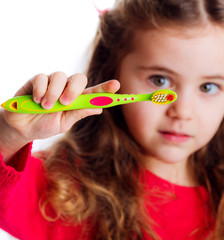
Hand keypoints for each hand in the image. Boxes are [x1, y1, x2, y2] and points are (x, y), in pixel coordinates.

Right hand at [0, 72, 119, 161]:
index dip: (106, 88)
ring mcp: (53, 83)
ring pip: (59, 76)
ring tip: (46, 107)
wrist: (22, 127)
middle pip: (79, 78)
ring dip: (54, 93)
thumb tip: (99, 108)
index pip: (94, 91)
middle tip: (65, 103)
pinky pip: (42, 78)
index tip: (116, 85)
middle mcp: (67, 88)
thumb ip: (79, 113)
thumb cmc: (45, 124)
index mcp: (78, 100)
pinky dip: (41, 90)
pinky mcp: (37, 80)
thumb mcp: (64, 123)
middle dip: (74, 89)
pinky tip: (37, 100)